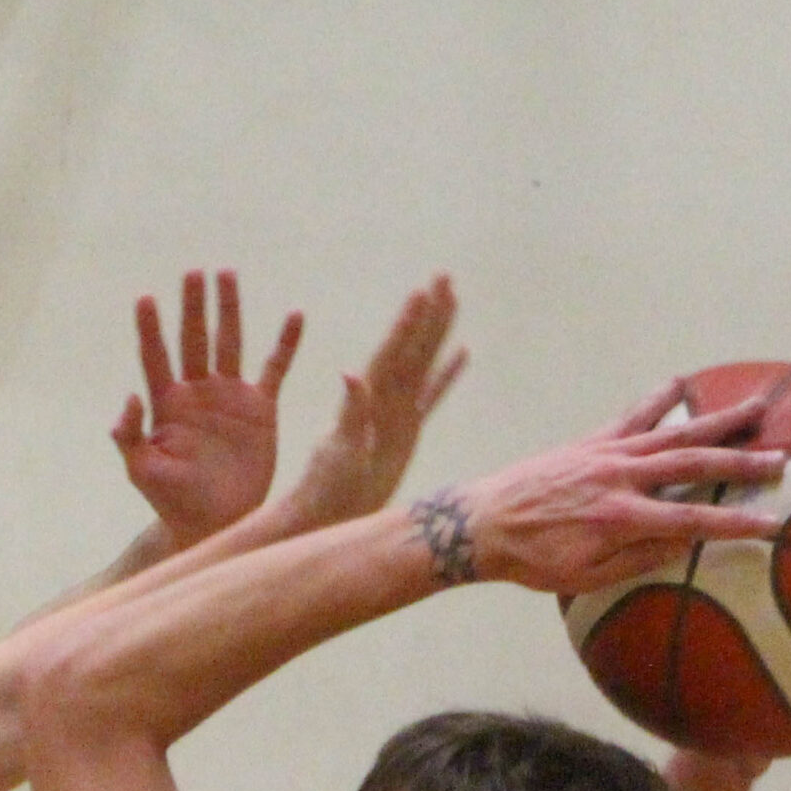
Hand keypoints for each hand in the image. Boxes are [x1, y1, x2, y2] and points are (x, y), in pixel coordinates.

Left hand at [113, 269, 303, 546]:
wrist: (213, 521)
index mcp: (167, 405)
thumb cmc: (172, 500)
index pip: (156, 358)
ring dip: (228, 310)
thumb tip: (128, 397)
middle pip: (194, 339)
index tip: (145, 300)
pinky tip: (294, 316)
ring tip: (226, 274)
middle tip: (193, 272)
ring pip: (230, 342)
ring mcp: (230, 397)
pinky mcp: (261, 408)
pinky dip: (285, 344)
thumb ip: (129, 436)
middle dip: (193, 307)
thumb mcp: (142, 472)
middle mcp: (198, 393)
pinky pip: (275, 369)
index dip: (150, 330)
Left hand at [275, 275, 466, 530]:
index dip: (407, 323)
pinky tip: (462, 352)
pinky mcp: (407, 432)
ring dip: (438, 332)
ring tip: (453, 298)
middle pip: (411, 348)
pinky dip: (446, 376)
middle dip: (427, 313)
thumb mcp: (339, 450)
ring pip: (423, 363)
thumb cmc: (328, 487)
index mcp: (367, 400)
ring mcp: (398, 414)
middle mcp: (384, 400)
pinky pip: (431, 397)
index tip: (421, 291)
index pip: (390, 353)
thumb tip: (351, 373)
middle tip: (443, 275)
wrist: (328, 514)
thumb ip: (350, 412)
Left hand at [428, 387, 784, 594]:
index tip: (771, 524)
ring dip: (716, 420)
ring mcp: (605, 454)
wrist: (479, 525)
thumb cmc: (530, 561)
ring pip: (672, 432)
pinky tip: (680, 384)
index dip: (734, 523)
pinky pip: (631, 417)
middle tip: (782, 460)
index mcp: (620, 519)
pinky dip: (658, 400)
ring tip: (756, 406)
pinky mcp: (589, 442)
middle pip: (694, 465)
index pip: (692, 520)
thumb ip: (636, 560)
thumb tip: (684, 544)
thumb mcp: (582, 578)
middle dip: (741, 462)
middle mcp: (619, 479)